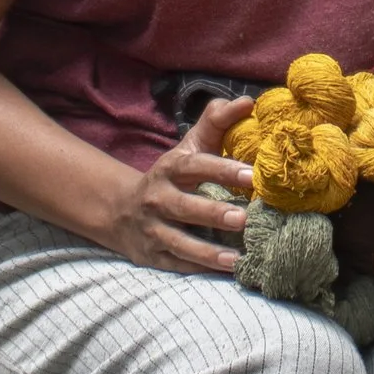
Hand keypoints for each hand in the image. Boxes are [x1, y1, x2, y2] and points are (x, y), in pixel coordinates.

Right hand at [103, 97, 255, 275]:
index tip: (252, 176)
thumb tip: (248, 102)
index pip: (195, 166)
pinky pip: (177, 264)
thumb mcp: (189, 147)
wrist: (122, 211)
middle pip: (185, 207)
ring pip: (179, 242)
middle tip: (243, 217)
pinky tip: (226, 271)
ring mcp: (153, 229)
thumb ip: (217, 122)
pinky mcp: (153, 255)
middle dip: (213, 213)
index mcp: (170, 169)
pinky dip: (200, 269)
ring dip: (207, 251)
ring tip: (236, 257)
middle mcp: (157, 199)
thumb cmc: (173, 176)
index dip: (222, 170)